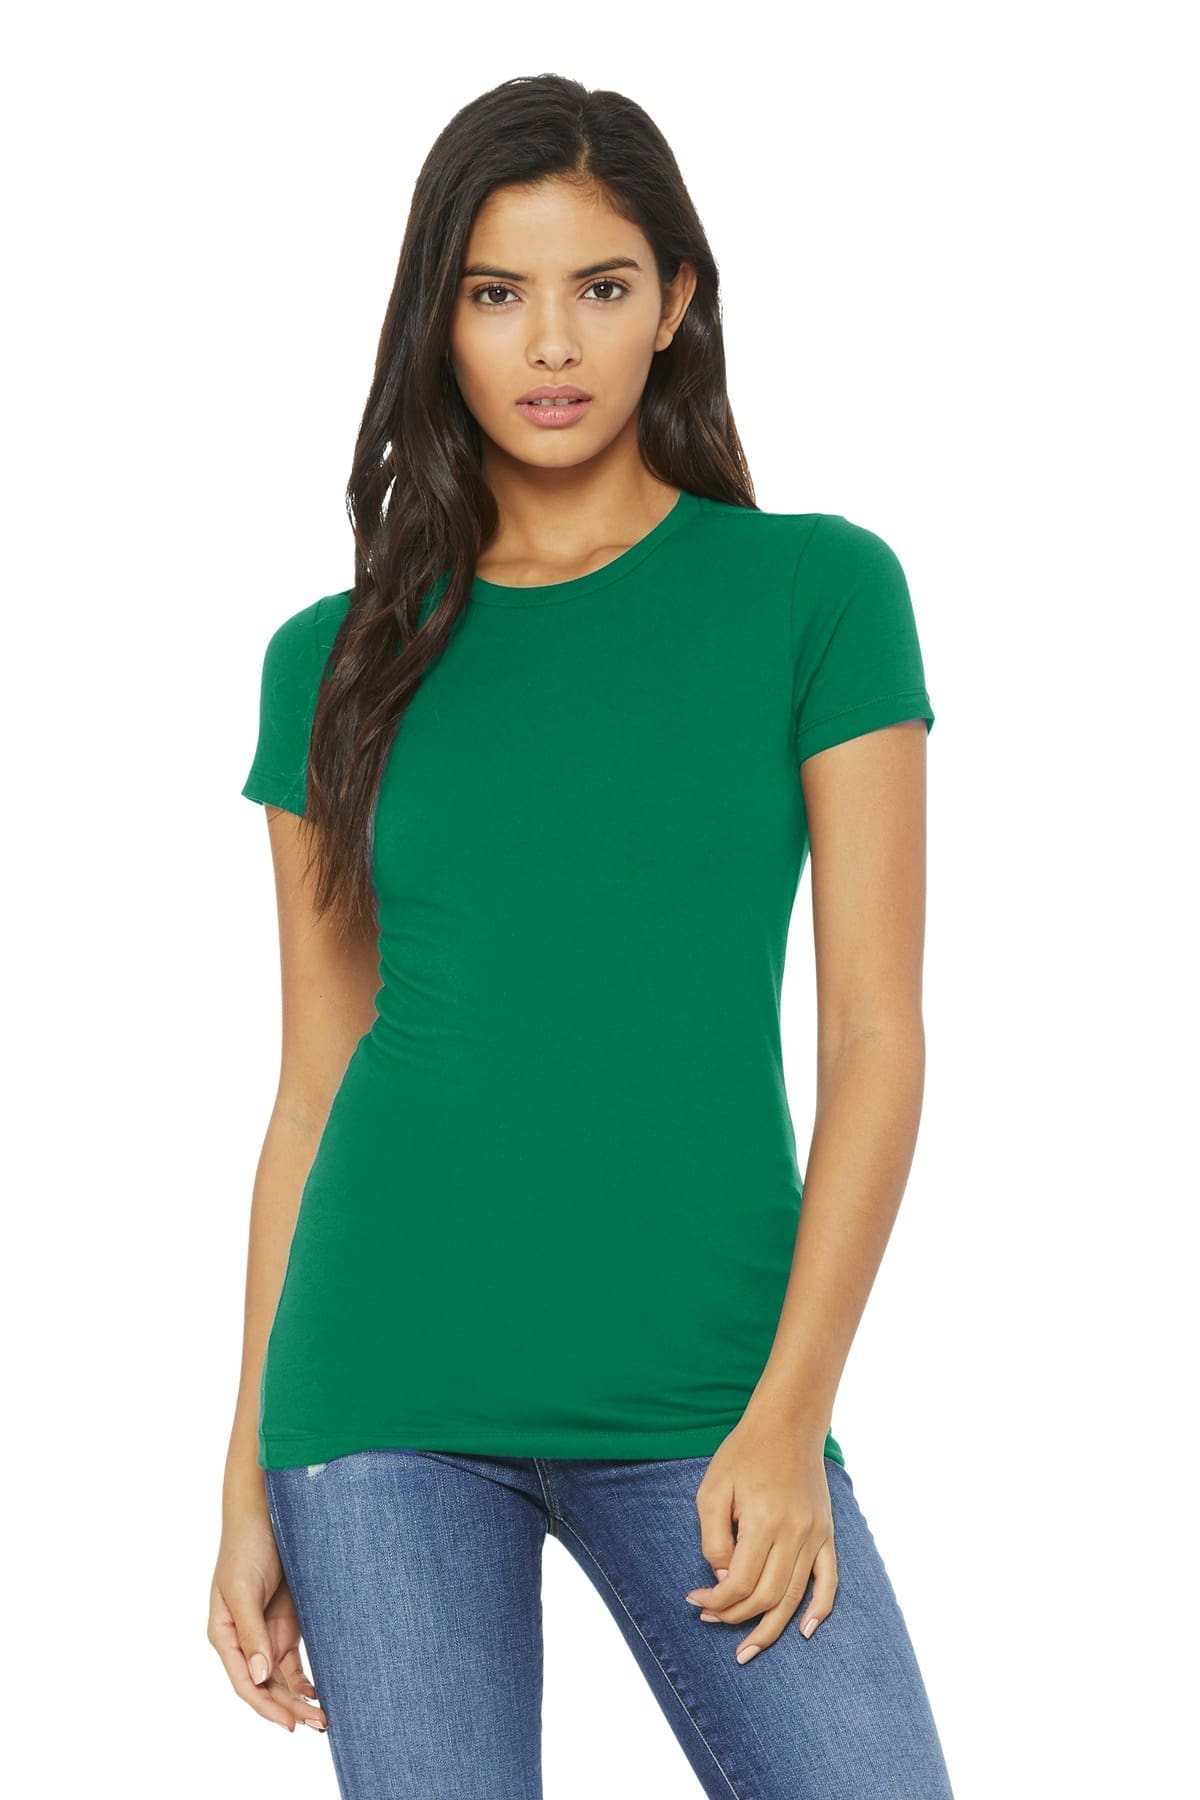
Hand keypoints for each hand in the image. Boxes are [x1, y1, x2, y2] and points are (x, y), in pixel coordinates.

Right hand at [208, 1504, 327, 1732]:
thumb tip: (260, 1676)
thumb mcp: (243, 1590)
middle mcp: (244, 1641)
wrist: (266, 1513)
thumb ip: (251, 1633)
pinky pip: (293, 1662)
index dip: (266, 1707)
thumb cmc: (246, 1547)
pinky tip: (319, 1692)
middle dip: (288, 1708)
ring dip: (299, 1699)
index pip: (245, 1682)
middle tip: (318, 1724)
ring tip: (323, 1717)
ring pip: (281, 1679)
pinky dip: (304, 1679)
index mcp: (225, 1635)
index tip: (289, 1724)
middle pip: (265, 1686)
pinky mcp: (285, 1624)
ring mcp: (265, 1633)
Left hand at [685, 1411, 837, 1663]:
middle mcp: (795, 1532)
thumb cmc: (743, 1453)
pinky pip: (829, 1581)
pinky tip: (806, 1632)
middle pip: (767, 1596)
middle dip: (735, 1617)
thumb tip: (722, 1578)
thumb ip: (714, 1538)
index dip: (714, 1600)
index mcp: (765, 1521)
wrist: (787, 1424)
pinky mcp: (827, 1533)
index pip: (740, 1582)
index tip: (694, 1600)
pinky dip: (820, 1609)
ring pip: (795, 1597)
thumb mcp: (713, 1488)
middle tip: (709, 1620)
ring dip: (771, 1627)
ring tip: (748, 1648)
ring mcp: (816, 1535)